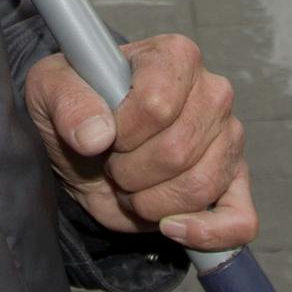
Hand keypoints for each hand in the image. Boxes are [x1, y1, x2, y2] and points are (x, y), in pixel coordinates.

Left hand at [25, 35, 256, 250]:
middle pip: (178, 151)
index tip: (105, 132)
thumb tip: (95, 135)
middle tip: (114, 161)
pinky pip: (239, 220)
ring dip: (151, 202)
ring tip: (132, 184)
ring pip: (200, 187)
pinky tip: (171, 227)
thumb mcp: (51, 91)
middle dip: (131, 172)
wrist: (86, 147)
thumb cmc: (77, 108)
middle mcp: (212, 92)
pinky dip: (205, 234)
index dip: (123, 132)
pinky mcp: (232, 183)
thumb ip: (68, 102)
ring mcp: (228, 138)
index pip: (158, 104)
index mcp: (175, 57)